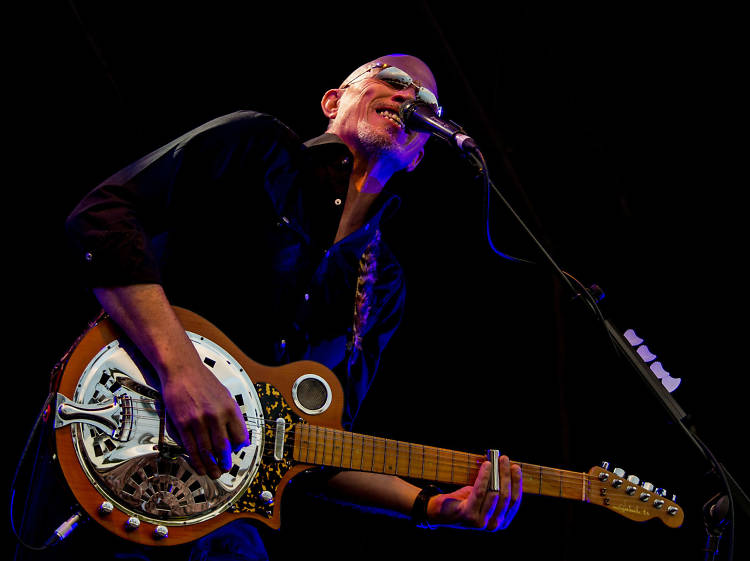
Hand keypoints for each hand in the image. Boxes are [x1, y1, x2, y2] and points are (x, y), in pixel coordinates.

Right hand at [161, 358, 249, 479]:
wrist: (182, 369)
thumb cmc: (202, 380)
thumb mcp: (224, 394)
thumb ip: (231, 414)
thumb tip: (236, 435)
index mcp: (230, 408)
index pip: (240, 437)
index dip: (239, 450)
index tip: (236, 454)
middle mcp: (216, 415)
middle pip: (224, 448)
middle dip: (225, 463)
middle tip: (224, 469)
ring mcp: (199, 421)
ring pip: (207, 451)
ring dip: (211, 466)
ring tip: (213, 473)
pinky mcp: (183, 424)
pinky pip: (191, 447)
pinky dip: (196, 460)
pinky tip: (199, 466)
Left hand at [427, 456, 521, 530]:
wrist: (440, 512)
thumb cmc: (464, 502)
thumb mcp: (484, 497)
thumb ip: (496, 489)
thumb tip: (505, 468)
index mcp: (501, 522)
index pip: (514, 502)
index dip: (516, 483)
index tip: (516, 468)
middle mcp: (493, 525)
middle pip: (506, 497)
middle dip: (507, 475)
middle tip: (505, 459)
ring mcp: (481, 522)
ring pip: (495, 493)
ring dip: (497, 473)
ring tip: (496, 459)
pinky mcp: (469, 515)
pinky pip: (480, 491)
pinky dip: (484, 476)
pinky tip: (486, 465)